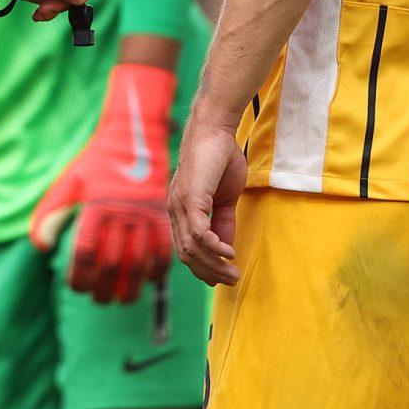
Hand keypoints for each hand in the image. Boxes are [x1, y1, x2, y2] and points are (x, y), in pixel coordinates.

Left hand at [29, 62, 175, 303]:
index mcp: (95, 206)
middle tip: (101, 300)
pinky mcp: (163, 213)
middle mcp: (120, 212)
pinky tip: (149, 281)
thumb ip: (50, 214)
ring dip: (132, 286)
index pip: (84, 252)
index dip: (80, 277)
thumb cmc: (96, 165)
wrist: (133, 139)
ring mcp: (144, 213)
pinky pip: (163, 249)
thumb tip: (41, 246)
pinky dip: (157, 270)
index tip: (78, 289)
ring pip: (139, 261)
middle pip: (112, 263)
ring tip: (124, 299)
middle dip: (105, 288)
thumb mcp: (69, 184)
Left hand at [168, 120, 244, 286]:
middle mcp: (175, 210)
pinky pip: (199, 233)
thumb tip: (226, 246)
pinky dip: (214, 247)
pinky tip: (229, 253)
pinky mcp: (190, 198)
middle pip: (186, 255)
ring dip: (214, 265)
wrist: (215, 129)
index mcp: (180, 211)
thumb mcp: (224, 197)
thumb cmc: (220, 158)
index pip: (185, 249)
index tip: (221, 278)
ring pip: (192, 248)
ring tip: (233, 272)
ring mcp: (180, 205)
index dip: (202, 267)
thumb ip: (223, 221)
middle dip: (210, 272)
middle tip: (232, 280)